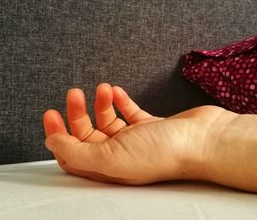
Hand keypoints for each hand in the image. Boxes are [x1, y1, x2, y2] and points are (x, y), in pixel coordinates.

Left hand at [43, 83, 229, 184]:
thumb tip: (51, 142)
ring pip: (108, 122)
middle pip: (88, 135)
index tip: (51, 113)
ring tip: (103, 88)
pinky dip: (121, 102)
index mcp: (108, 169)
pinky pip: (130, 113)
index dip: (58, 135)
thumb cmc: (162, 153)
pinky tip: (117, 91)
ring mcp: (137, 141)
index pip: (72, 154)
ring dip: (101, 104)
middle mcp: (120, 156)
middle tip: (74, 93)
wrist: (205, 140)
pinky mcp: (152, 126)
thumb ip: (78, 153)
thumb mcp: (112, 158)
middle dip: (78, 113)